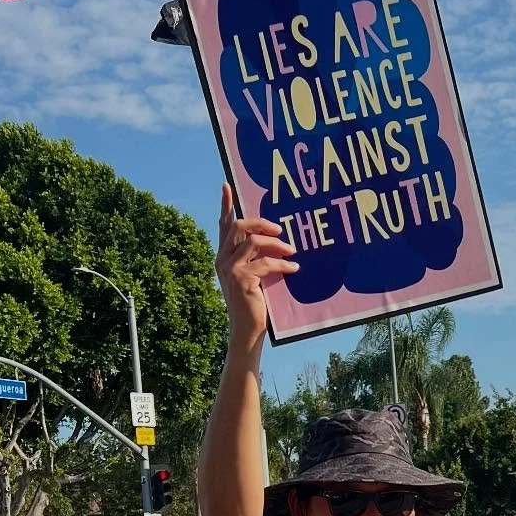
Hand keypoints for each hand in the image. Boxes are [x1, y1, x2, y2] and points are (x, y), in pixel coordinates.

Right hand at [215, 183, 297, 353]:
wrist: (248, 330)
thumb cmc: (254, 304)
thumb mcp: (254, 276)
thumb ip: (257, 258)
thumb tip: (277, 240)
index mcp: (223, 256)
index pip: (223, 225)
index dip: (226, 205)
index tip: (227, 185)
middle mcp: (221, 259)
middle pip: (239, 226)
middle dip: (261, 223)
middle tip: (280, 229)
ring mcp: (229, 268)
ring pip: (253, 241)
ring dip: (277, 245)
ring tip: (292, 252)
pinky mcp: (240, 278)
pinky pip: (265, 262)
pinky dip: (282, 265)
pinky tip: (294, 269)